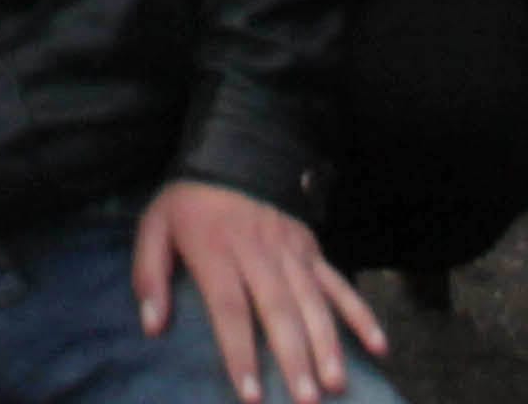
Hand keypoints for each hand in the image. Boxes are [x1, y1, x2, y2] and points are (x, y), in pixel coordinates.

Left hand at [129, 176, 381, 402]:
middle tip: (305, 400)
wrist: (232, 149)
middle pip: (279, 311)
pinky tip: (379, 345)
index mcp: (216, 251)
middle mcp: (258, 253)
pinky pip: (339, 283)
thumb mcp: (154, 227)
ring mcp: (290, 251)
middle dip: (294, 358)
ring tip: (336, 383)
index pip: (230, 309)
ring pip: (313, 301)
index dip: (241, 353)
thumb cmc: (188, 203)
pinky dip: (360, 314)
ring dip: (327, 344)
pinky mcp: (312, 248)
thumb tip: (151, 326)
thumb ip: (149, 275)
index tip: (251, 394)